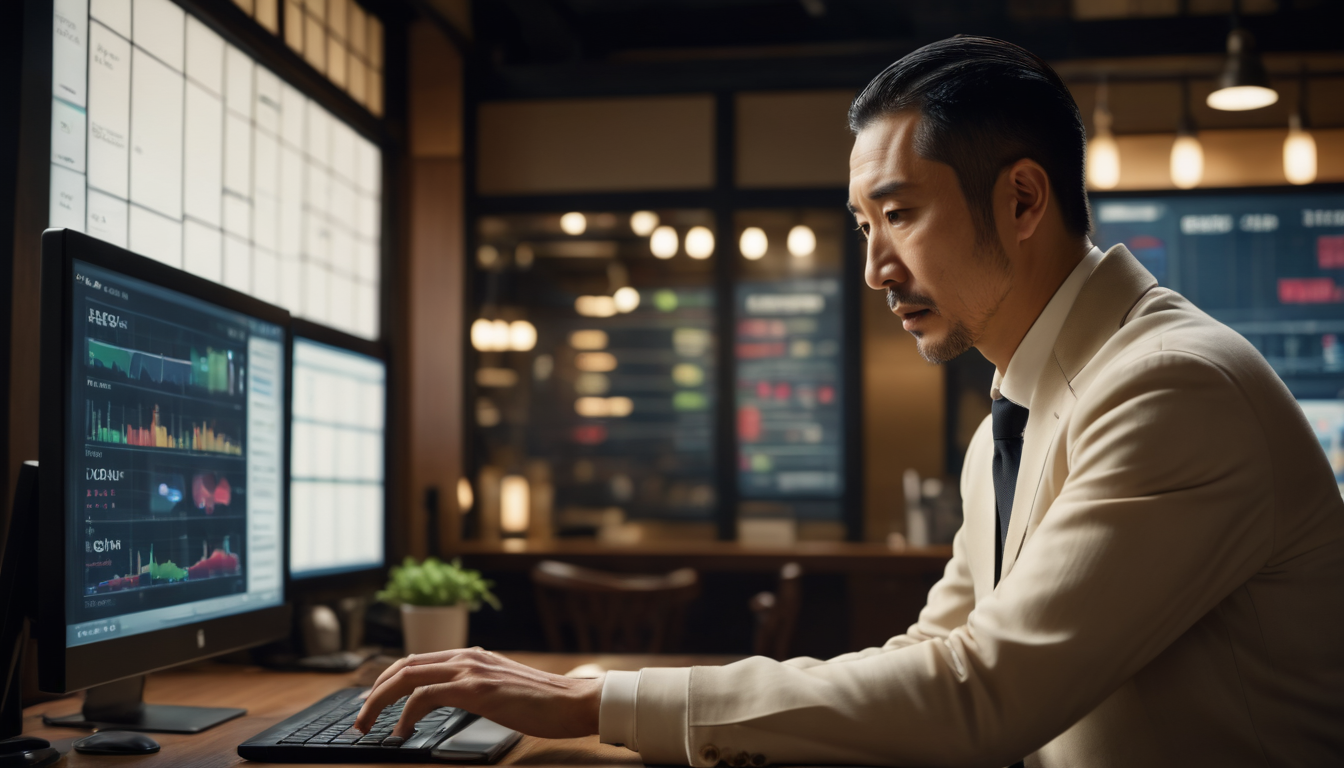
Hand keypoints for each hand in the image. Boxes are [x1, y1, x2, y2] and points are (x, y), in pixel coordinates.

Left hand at [354, 647, 603, 740]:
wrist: (575, 701)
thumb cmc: (544, 702)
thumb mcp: (501, 690)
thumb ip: (474, 689)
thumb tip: (446, 703)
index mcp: (472, 656)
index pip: (416, 661)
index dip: (387, 682)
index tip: (371, 704)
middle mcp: (467, 656)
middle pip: (403, 666)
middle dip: (373, 692)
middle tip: (359, 719)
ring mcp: (471, 670)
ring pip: (408, 677)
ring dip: (380, 702)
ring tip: (368, 726)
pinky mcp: (477, 689)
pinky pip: (426, 696)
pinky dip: (406, 714)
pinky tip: (401, 732)